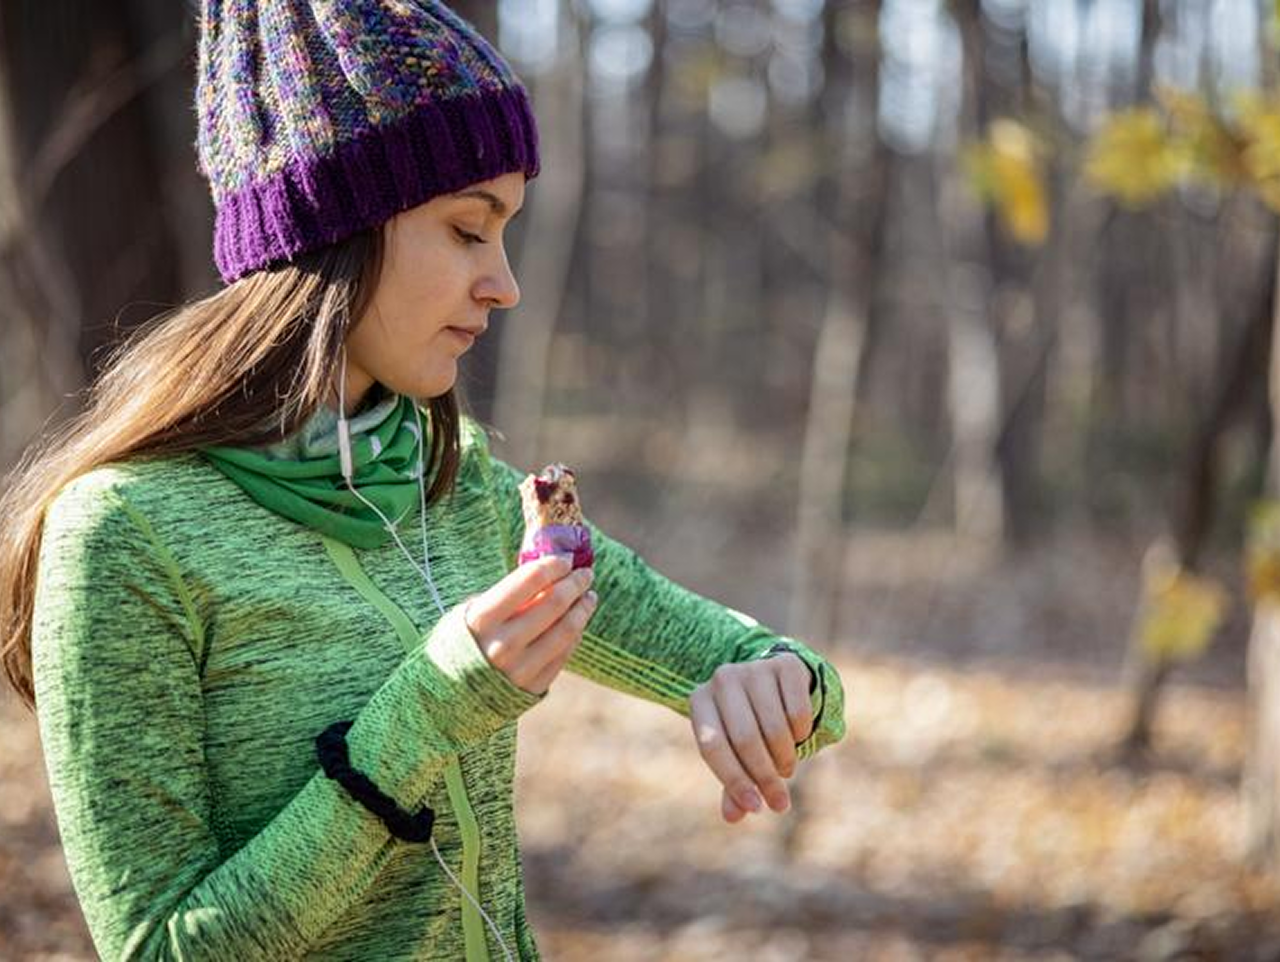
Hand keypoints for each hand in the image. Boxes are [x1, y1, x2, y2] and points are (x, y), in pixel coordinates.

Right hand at [464, 554, 596, 695]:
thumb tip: (549, 574)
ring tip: (588, 596)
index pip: (530, 579)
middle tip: (585, 573)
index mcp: (482, 618)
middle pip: (554, 602)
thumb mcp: (472, 611)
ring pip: (567, 629)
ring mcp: (520, 669)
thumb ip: (507, 595)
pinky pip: (564, 653)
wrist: (448, 693)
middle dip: (575, 583)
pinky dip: (575, 633)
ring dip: (583, 608)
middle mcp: (502, 644)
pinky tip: (576, 621)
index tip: (566, 558)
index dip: (554, 564)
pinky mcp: (533, 688)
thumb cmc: (463, 640)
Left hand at [689, 653, 814, 822]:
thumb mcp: (733, 750)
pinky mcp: (785, 665)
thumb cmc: (746, 723)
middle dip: (765, 777)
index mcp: (700, 700)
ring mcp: (754, 668)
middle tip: (780, 803)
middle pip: (745, 740)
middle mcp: (722, 678)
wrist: (771, 679)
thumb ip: (732, 782)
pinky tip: (798, 737)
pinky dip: (802, 733)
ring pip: (774, 729)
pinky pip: (798, 712)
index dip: (733, 780)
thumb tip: (733, 816)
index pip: (712, 746)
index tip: (755, 808)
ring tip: (786, 768)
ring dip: (785, 759)